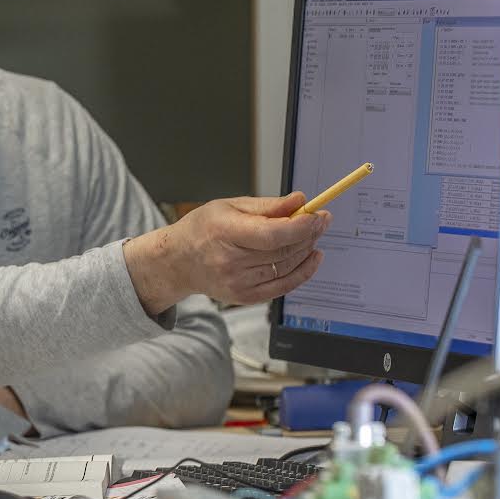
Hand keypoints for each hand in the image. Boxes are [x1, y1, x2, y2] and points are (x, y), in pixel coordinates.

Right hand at [123, 193, 328, 312]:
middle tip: (321, 220)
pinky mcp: (244, 297)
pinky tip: (311, 258)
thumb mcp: (229, 206)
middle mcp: (230, 261)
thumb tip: (299, 201)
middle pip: (283, 251)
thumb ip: (267, 205)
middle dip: (309, 234)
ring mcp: (237, 282)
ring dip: (307, 249)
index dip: (301, 226)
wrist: (178, 261)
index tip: (317, 216)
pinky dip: (303, 272)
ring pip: (287, 267)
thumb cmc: (202, 229)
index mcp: (224, 232)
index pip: (272, 234)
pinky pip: (283, 286)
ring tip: (312, 235)